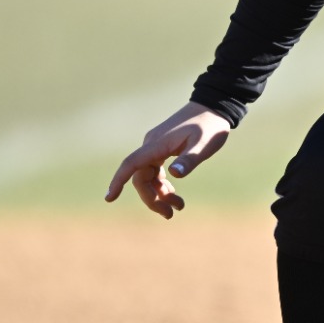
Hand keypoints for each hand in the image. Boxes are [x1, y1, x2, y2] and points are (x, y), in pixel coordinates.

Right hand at [105, 102, 231, 218]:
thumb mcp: (204, 144)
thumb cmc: (210, 126)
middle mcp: (152, 145)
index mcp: (157, 144)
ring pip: (148, 176)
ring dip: (159, 194)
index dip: (119, 181)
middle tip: (169, 215)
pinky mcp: (162, 148)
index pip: (131, 164)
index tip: (109, 198)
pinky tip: (173, 195)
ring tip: (178, 208)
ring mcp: (155, 146)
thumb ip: (189, 159)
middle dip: (151, 198)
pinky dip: (162, 185)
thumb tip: (174, 174)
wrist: (213, 107)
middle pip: (140, 177)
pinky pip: (155, 171)